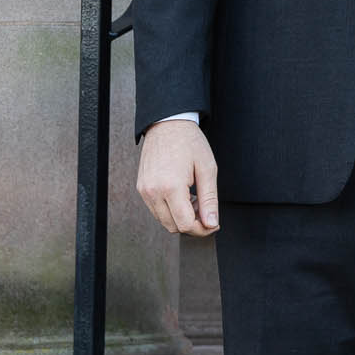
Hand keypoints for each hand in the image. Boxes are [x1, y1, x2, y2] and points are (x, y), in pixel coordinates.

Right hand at [137, 119, 219, 235]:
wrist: (167, 124)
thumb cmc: (189, 142)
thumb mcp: (207, 169)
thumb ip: (209, 199)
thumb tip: (211, 223)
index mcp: (171, 187)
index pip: (185, 225)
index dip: (202, 229)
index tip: (213, 223)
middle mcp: (153, 192)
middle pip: (173, 227)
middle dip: (192, 224)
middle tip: (205, 208)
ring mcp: (144, 191)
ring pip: (164, 221)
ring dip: (181, 217)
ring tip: (194, 199)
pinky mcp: (141, 188)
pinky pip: (156, 210)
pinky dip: (170, 210)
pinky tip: (182, 195)